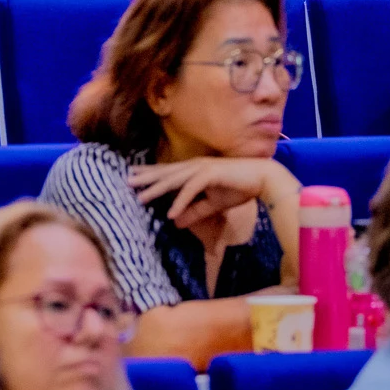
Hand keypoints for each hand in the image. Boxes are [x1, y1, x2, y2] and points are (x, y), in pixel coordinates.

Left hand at [130, 156, 298, 231]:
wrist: (263, 179)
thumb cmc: (239, 187)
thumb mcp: (213, 204)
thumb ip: (194, 212)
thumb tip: (175, 222)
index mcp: (194, 171)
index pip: (167, 173)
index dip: (150, 175)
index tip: (133, 177)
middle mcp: (195, 167)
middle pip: (165, 173)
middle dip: (145, 177)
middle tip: (126, 181)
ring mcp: (202, 169)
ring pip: (173, 180)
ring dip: (156, 189)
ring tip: (140, 198)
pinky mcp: (211, 175)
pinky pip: (191, 190)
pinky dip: (180, 201)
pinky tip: (171, 213)